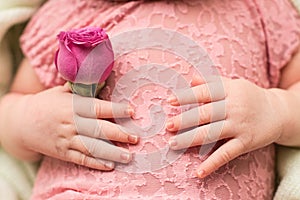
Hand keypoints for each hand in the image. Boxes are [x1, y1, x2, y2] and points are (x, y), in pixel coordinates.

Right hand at [2, 84, 137, 170]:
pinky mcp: (63, 152)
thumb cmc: (48, 103)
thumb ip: (83, 87)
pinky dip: (95, 163)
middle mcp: (71, 123)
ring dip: (111, 152)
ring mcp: (66, 139)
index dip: (115, 109)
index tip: (131, 111)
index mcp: (73, 106)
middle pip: (98, 129)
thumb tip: (105, 78)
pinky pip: (81, 159)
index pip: (98, 107)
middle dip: (119, 134)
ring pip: (92, 147)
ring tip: (128, 156)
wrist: (21, 123)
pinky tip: (110, 166)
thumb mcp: (62, 91)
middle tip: (136, 137)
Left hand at [166, 75, 283, 177]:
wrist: (279, 112)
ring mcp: (240, 126)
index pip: (205, 92)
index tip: (169, 101)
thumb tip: (191, 78)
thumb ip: (212, 82)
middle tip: (168, 126)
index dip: (187, 96)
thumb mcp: (233, 85)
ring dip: (191, 139)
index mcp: (229, 91)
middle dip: (185, 120)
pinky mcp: (246, 142)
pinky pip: (227, 153)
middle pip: (206, 114)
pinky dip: (212, 163)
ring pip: (212, 133)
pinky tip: (198, 172)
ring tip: (173, 144)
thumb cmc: (248, 97)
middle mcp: (234, 107)